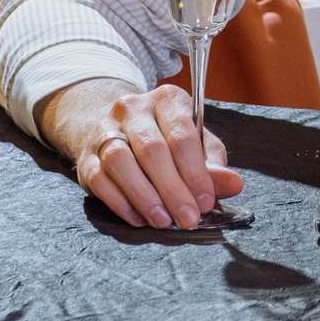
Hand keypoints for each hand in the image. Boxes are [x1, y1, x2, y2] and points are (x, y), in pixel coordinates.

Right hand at [39, 78, 243, 231]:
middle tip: (188, 218)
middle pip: (152, 149)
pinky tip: (140, 218)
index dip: (195, 172)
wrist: (118, 129)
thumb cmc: (167, 137)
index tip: (206, 201)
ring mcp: (104, 130)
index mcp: (167, 99)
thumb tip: (233, 184)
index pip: (182, 135)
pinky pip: (99, 179)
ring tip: (163, 221)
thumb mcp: (197, 144)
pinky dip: (120, 202)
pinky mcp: (86, 156)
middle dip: (173, 189)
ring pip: (120, 161)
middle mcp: (132, 108)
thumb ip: (213, 165)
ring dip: (144, 196)